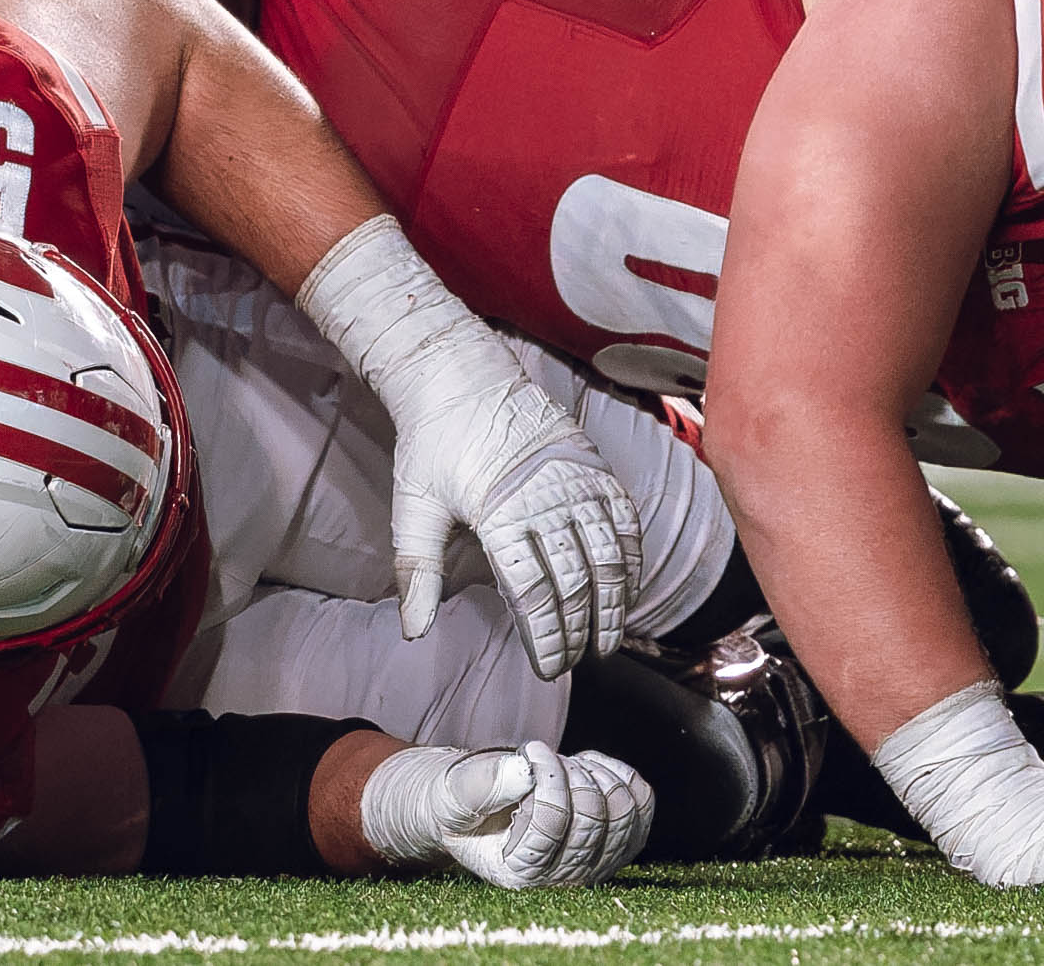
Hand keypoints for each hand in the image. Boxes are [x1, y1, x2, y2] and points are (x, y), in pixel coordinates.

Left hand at [292, 220, 637, 675]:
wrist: (461, 375)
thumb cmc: (433, 443)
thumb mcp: (414, 506)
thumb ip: (417, 570)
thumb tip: (412, 630)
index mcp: (498, 514)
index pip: (532, 592)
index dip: (546, 637)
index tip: (549, 668)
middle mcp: (544, 499)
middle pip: (573, 582)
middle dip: (578, 631)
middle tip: (577, 663)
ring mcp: (576, 480)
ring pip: (607, 556)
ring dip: (613, 604)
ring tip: (608, 641)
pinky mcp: (594, 465)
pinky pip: (624, 521)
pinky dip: (631, 559)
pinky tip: (628, 589)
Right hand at [355, 740, 654, 887]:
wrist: (476, 813)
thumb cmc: (462, 807)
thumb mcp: (455, 797)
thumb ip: (484, 786)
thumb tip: (527, 771)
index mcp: (521, 874)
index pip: (554, 823)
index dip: (549, 777)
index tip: (531, 750)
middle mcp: (565, 878)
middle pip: (592, 817)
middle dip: (569, 772)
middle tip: (543, 756)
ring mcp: (598, 863)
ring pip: (623, 812)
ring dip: (595, 773)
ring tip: (563, 762)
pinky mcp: (619, 842)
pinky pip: (642, 804)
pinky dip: (619, 774)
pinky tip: (589, 766)